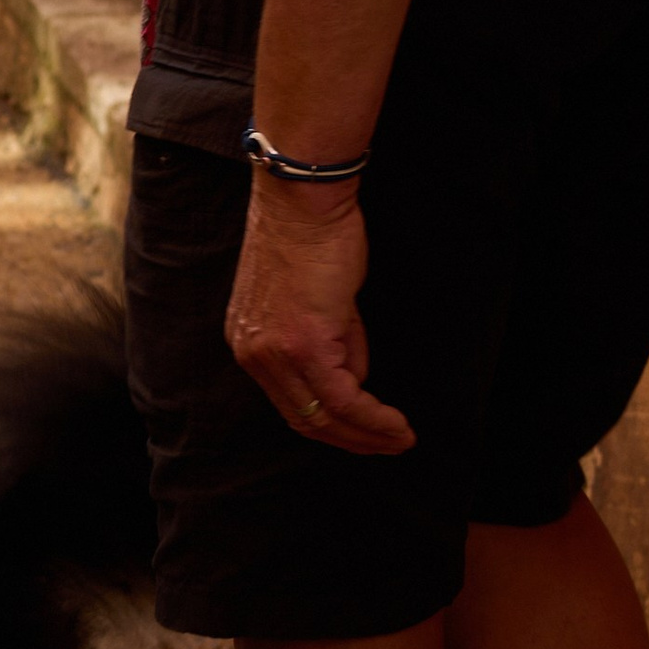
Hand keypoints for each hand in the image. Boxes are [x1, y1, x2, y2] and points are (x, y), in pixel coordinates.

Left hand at [225, 175, 413, 456]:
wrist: (302, 202)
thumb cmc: (311, 237)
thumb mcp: (317, 300)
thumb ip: (334, 342)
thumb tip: (355, 377)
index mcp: (249, 342)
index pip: (288, 401)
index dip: (327, 423)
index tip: (361, 432)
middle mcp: (254, 354)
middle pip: (302, 418)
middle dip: (350, 439)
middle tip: (387, 446)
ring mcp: (275, 352)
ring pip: (324, 416)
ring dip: (367, 435)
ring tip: (400, 440)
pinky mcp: (305, 344)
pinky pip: (342, 397)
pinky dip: (372, 417)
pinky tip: (396, 425)